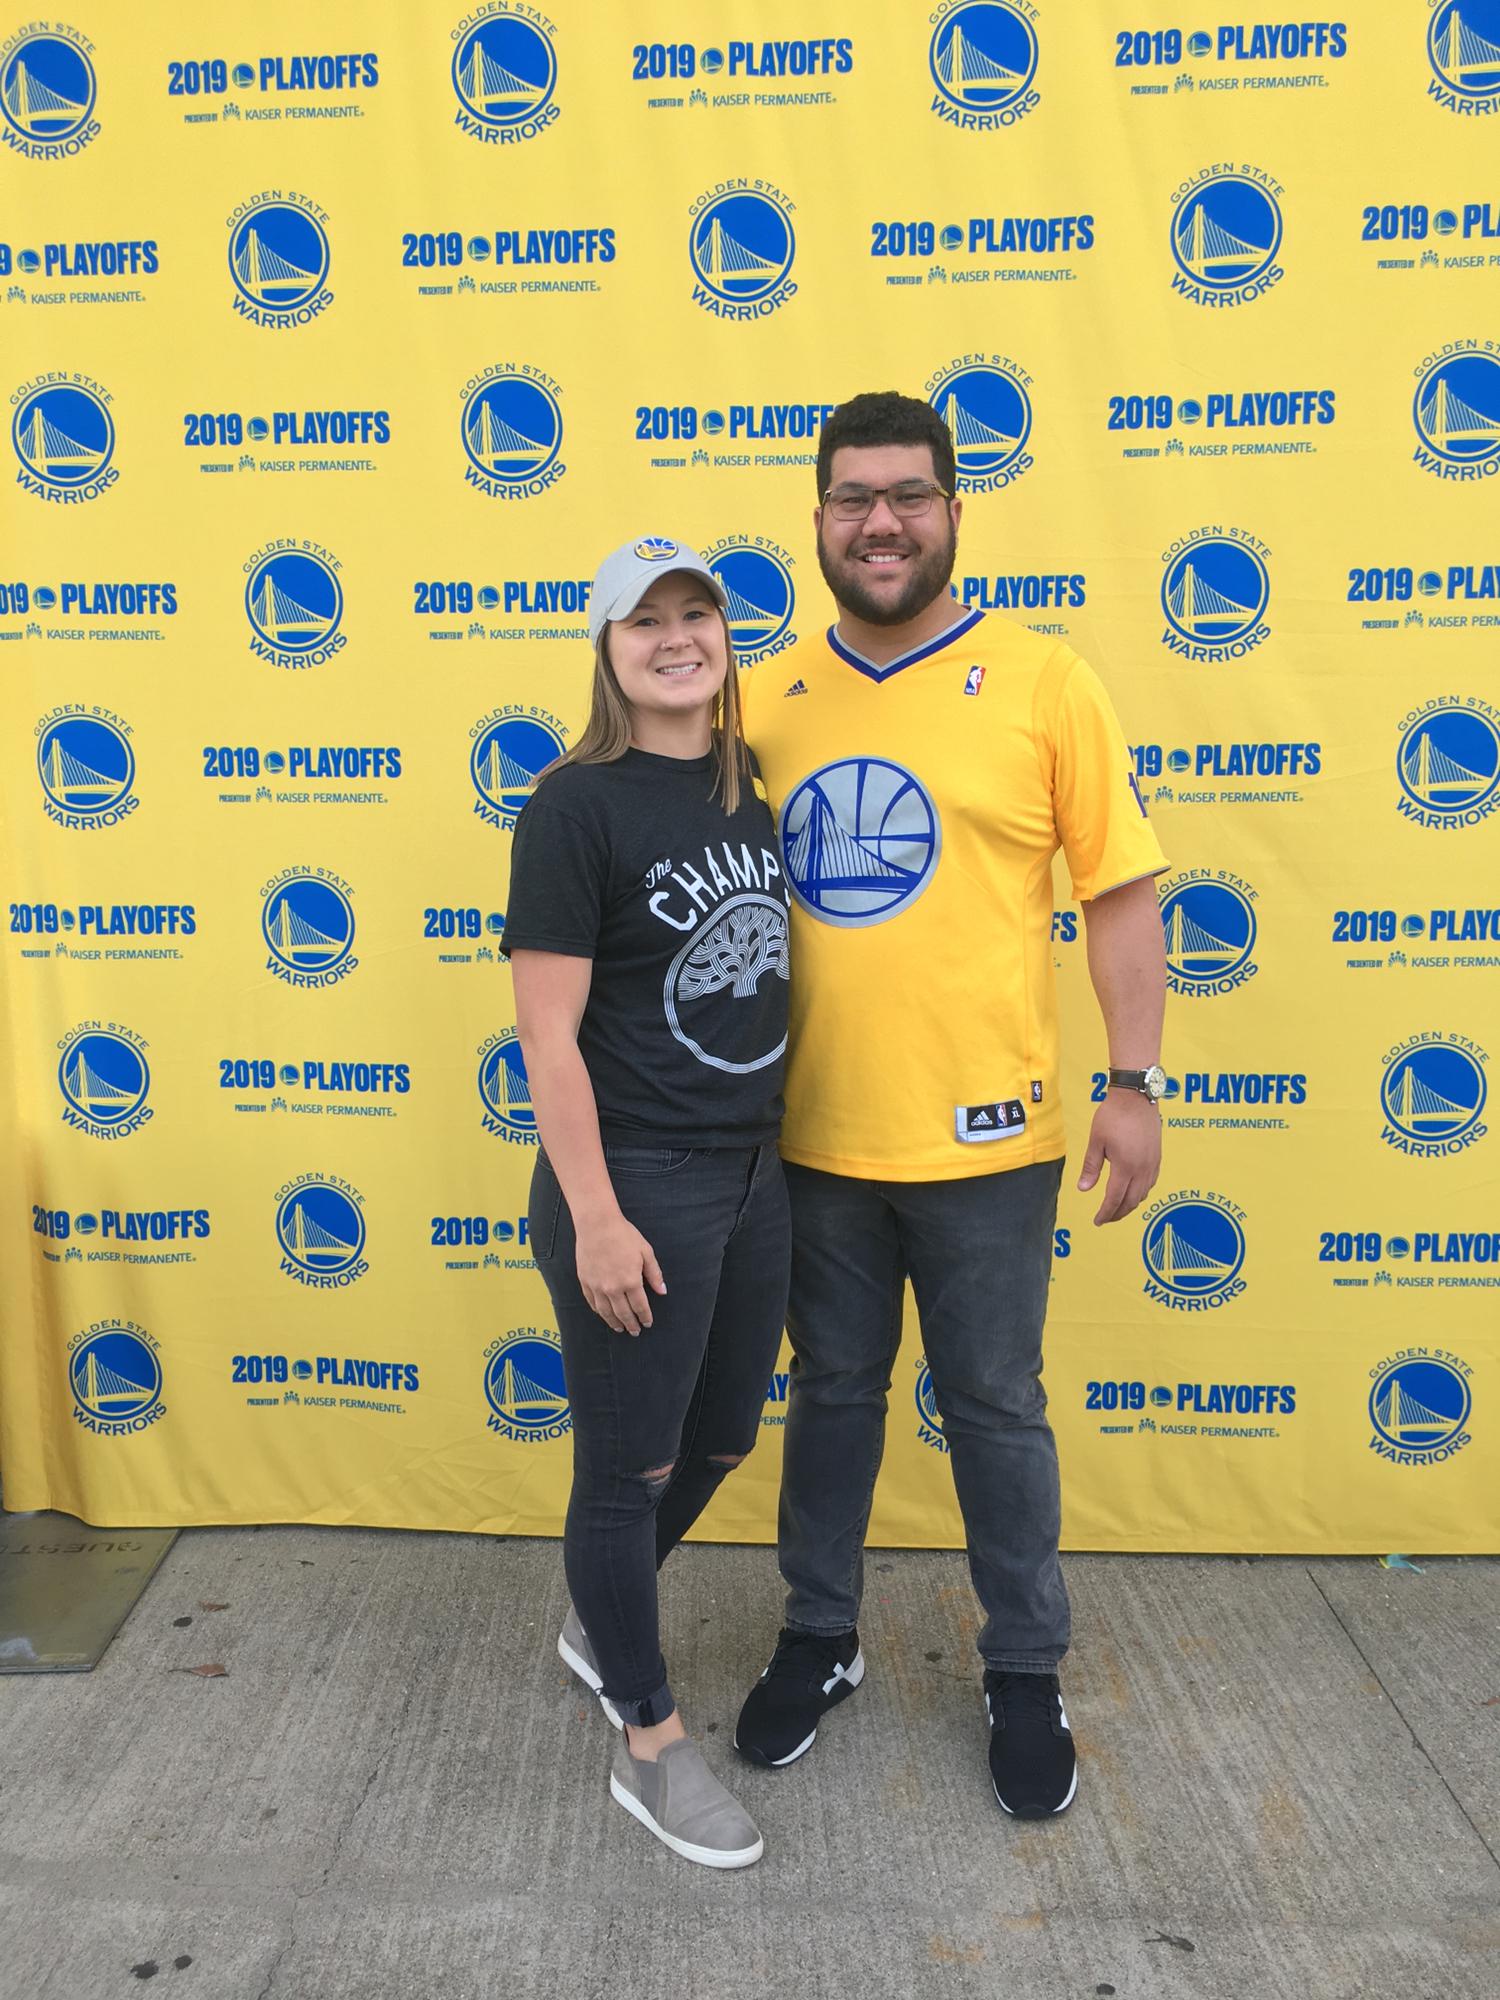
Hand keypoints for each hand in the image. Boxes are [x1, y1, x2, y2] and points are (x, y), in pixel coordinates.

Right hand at [575, 1212, 666, 1333]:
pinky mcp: (585, 1282)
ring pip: (606, 1312)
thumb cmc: (624, 1235)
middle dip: (631, 1324)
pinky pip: (593, 1302)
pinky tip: (604, 1314)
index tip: (648, 1323)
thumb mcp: (646, 1252)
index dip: (645, 1317)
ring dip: (614, 1323)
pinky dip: (599, 1312)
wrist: (597, 1224)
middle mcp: (613, 1288)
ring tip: (620, 1329)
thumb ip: (654, 1274)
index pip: (640, 1306)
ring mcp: (597, 1286)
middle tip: (635, 1331)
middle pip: (623, 1313)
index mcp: (631, 1281)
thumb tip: (662, 1291)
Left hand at [1077, 1091, 1160, 1224]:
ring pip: (1143, 1194)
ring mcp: (1153, 1164)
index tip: (1097, 1221)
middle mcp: (1142, 1169)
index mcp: (1125, 1167)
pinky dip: (1141, 1193)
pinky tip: (1133, 1192)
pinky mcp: (1158, 1157)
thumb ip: (1091, 1167)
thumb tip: (1084, 1189)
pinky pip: (1151, 1183)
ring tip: (1117, 1208)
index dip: (1105, 1213)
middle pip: (1131, 1201)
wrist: (1136, 1096)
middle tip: (1105, 1218)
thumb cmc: (1113, 1116)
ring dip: (1130, 1205)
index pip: (1115, 1199)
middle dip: (1117, 1214)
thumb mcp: (1096, 1141)